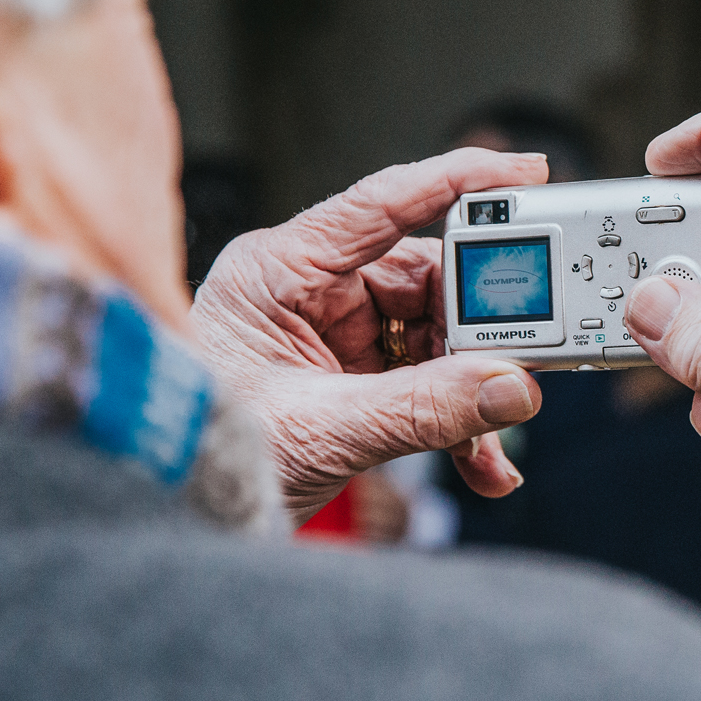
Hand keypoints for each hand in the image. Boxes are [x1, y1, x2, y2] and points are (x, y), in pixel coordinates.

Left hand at [192, 149, 548, 520]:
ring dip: (473, 388)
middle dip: (477, 329)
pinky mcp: (351, 382)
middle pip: (426, 280)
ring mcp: (333, 338)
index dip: (459, 182)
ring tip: (490, 434)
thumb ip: (423, 408)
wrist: (173, 527)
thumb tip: (510, 386)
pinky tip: (480, 459)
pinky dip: (459, 421)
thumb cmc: (199, 459)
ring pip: (436, 337)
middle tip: (522, 356)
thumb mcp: (320, 430)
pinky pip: (426, 384)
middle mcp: (309, 292)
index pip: (382, 204)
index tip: (527, 173)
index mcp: (279, 269)